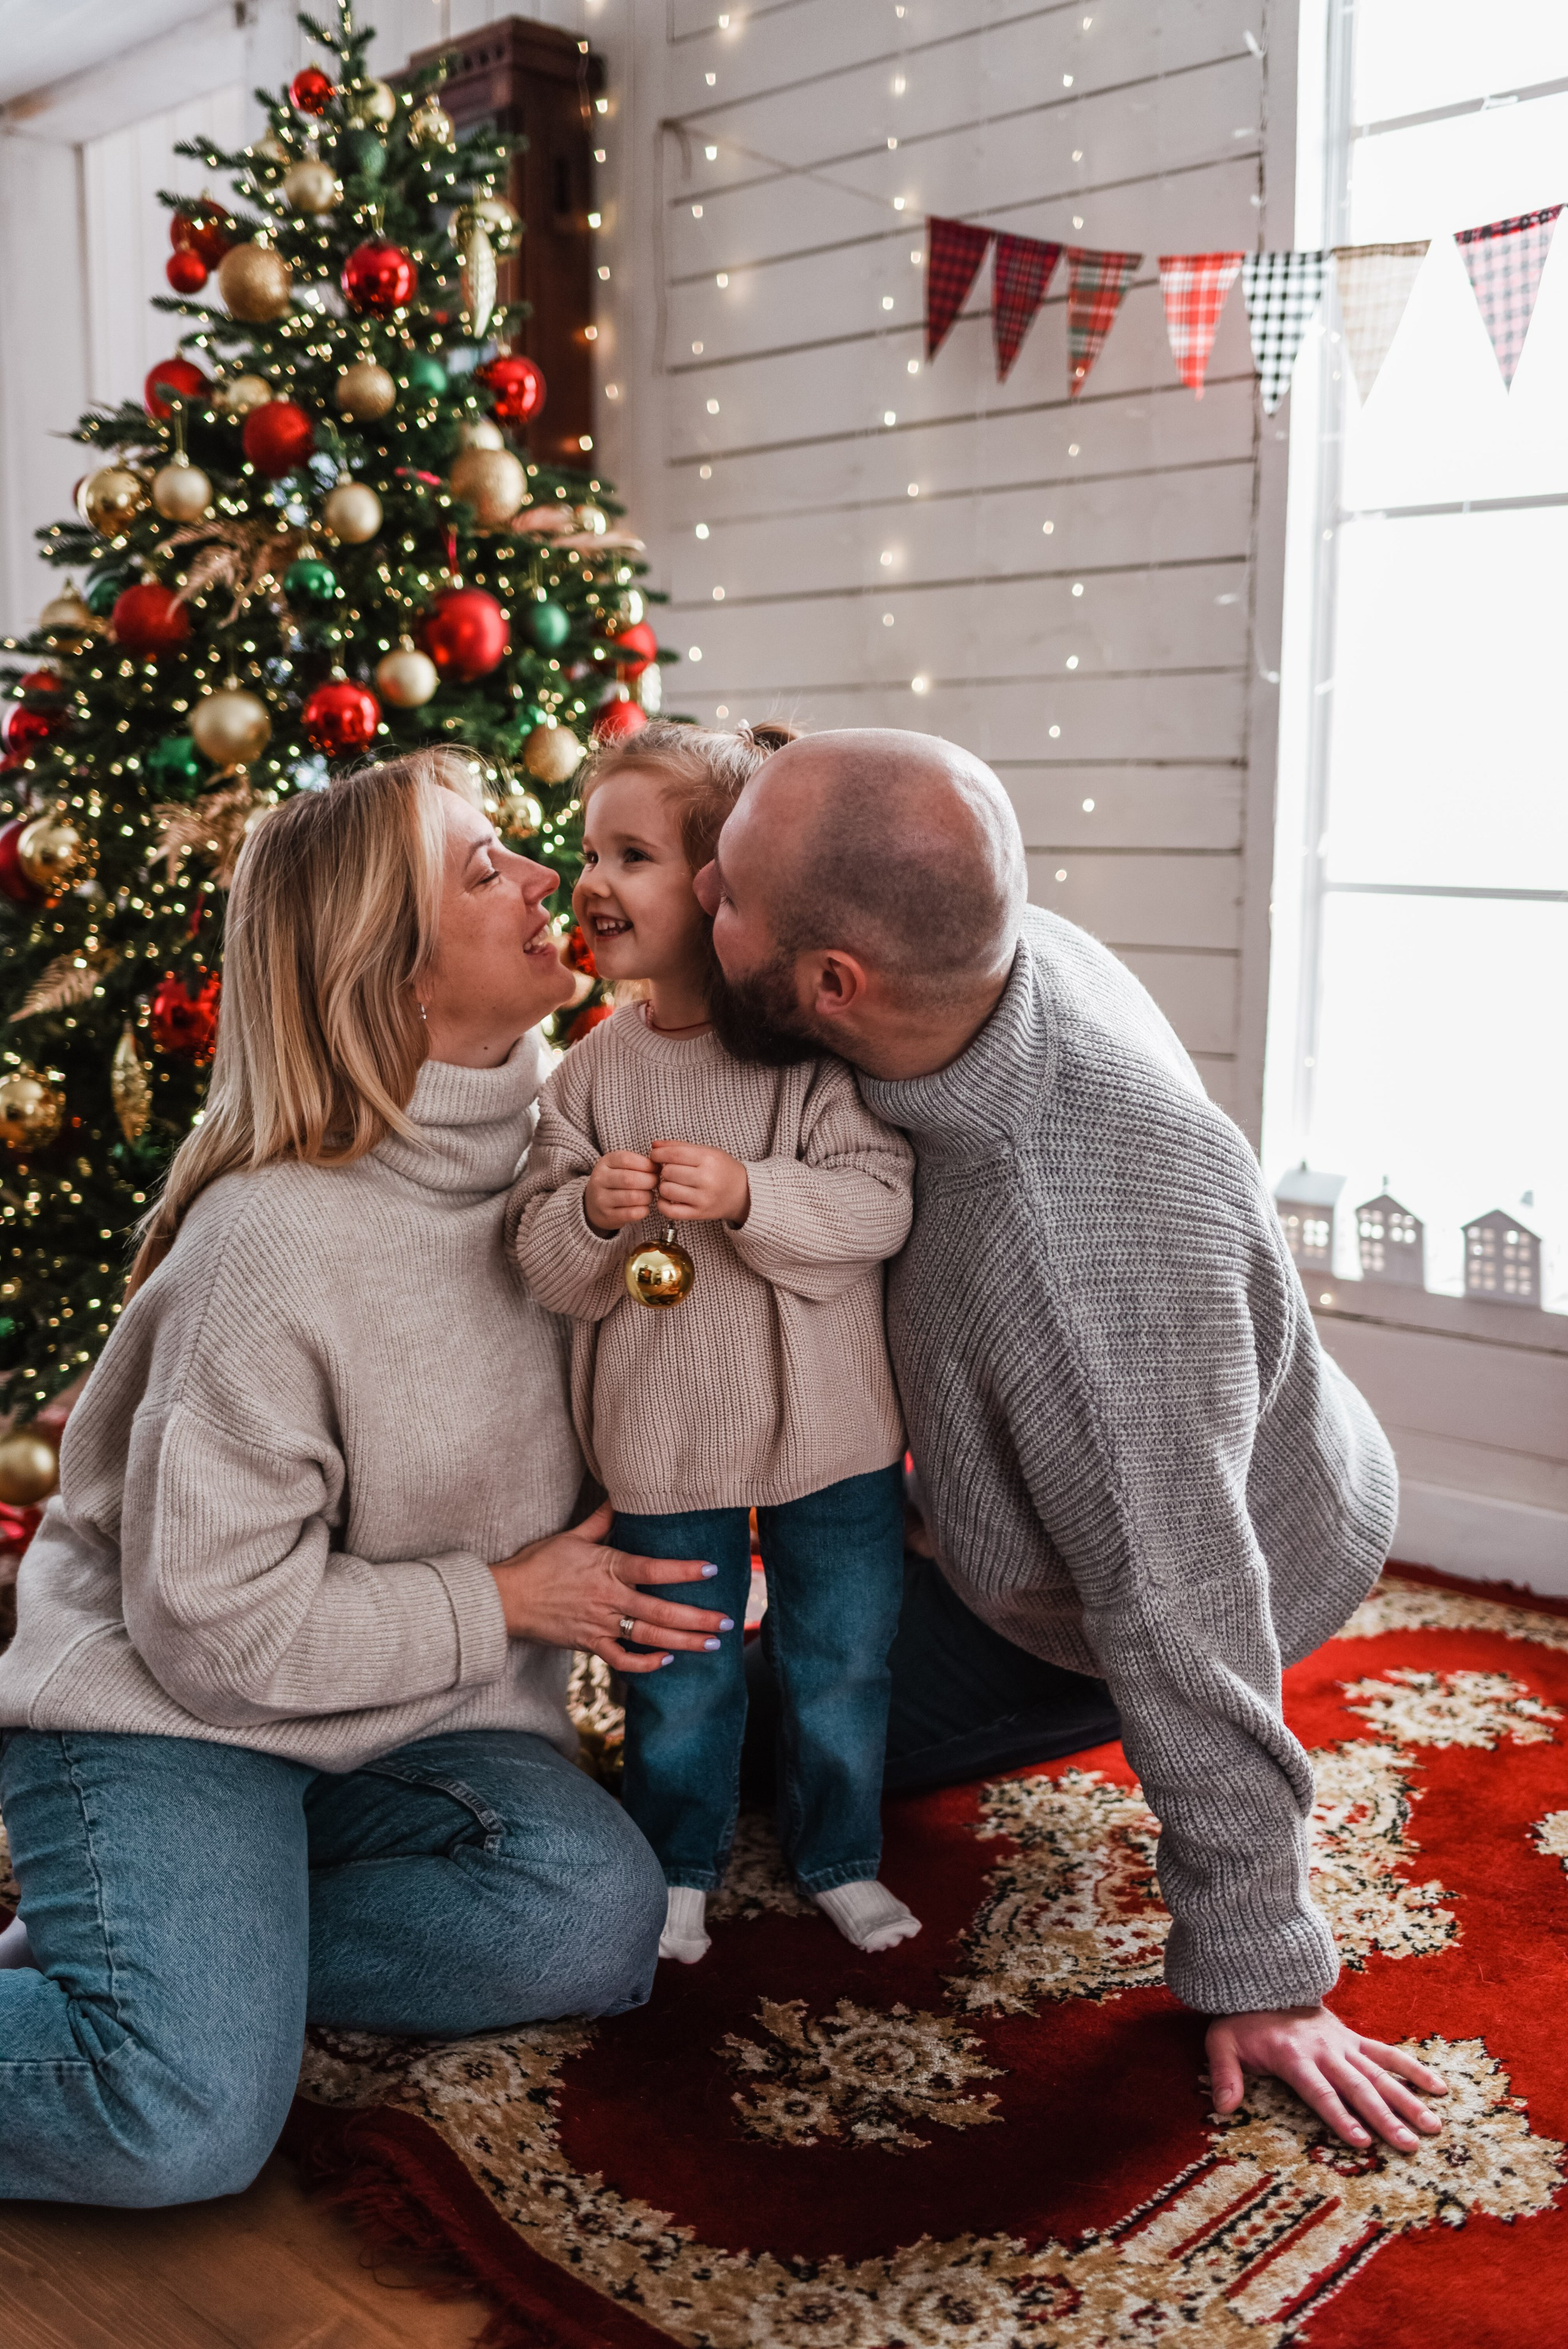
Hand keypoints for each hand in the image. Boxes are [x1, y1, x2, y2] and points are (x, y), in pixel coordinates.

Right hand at [489, 1500, 732, 1674]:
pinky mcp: (589, 1645)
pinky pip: (621, 1660)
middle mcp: (607, 1599)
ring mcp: (599, 1625)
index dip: (683, 1571)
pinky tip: (666, 1661)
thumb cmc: (538, 1564)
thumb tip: (620, 1497)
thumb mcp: (571, 1536)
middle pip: (659, 1613)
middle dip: (696, 1619)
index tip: (710, 1570)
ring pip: (648, 1639)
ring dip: (682, 1643)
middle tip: (726, 1623)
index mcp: (606, 1569)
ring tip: (710, 1645)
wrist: (507, 1599)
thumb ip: (601, 1520)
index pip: (652, 1569)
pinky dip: (645, 1664)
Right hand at [585, 1149, 657, 1234]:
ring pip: (633, 1197)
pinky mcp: (608, 1216)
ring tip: (649, 1195)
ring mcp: (602, 1199)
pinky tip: (644, 1207)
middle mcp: (600, 1180)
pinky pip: (632, 1213)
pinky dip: (644, 1210)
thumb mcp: (620, 1166)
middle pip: (630, 1179)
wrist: (593, 1205)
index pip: (626, 1160)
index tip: (656, 1169)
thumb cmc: (614, 1182)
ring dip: (648, 1196)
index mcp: (605, 1163)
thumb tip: (660, 1165)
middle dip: (650, 1181)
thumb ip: (638, 1163)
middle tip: (656, 1183)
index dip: (646, 1164)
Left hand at [652, 1139, 750, 1225]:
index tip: (656, 1155)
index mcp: (709, 1159)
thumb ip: (679, 1146)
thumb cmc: (723, 1170)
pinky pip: (670, 1210)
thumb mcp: (707, 1151)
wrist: (744, 1193)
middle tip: (670, 1170)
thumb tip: (655, 1145)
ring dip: (664, 1186)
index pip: (673, 1154)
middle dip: (663, 1170)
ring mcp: (703, 1198)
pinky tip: (669, 1198)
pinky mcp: (699, 1213)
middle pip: (668, 1172)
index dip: (658, 1154)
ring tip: (672, 1183)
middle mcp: (706, 1179)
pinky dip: (663, 1204)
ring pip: (666, 1190)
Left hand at [1206, 2004, 1448, 2148]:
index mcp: (1293, 2056)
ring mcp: (1344, 2044)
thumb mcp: (1221, 2042)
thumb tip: (1223, 2107)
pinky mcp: (1354, 2039)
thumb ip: (1224, 2074)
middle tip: (1409, 2144)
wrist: (1263, 1981)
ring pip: (1380, 2073)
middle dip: (1384, 2117)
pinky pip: (1387, 2054)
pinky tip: (1439, 2087)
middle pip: (1358, 2087)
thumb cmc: (1242, 2021)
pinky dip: (1413, 2068)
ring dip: (1407, 2099)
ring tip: (1432, 2125)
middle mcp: (1324, 2051)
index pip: (1320, 2092)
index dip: (1340, 2116)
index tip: (1362, 2141)